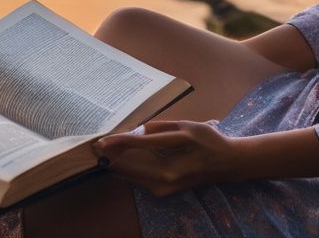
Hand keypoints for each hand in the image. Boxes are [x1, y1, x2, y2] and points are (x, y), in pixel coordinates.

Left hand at [90, 119, 244, 197]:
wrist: (226, 164)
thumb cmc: (207, 140)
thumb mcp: (186, 125)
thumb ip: (158, 127)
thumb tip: (134, 130)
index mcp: (178, 151)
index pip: (142, 145)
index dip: (120, 142)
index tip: (101, 141)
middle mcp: (169, 175)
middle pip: (130, 165)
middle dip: (111, 155)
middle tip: (92, 146)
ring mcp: (164, 187)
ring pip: (131, 174)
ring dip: (115, 163)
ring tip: (101, 151)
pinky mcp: (162, 192)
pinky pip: (137, 179)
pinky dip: (125, 169)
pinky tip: (116, 160)